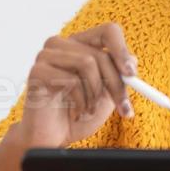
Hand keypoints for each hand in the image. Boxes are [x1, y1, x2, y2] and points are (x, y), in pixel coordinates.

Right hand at [16, 23, 137, 148]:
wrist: (52, 138)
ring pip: (87, 63)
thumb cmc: (78, 113)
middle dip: (116, 85)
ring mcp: (46, 55)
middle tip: (124, 107)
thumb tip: (132, 61)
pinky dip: (80, 101)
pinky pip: (71, 80)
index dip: (122, 51)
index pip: (108, 32)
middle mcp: (62, 44)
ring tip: (89, 110)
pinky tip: (75, 113)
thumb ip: (119, 75)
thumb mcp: (107, 94)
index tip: (131, 74)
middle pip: (100, 54)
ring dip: (95, 94)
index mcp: (80, 44)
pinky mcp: (37, 71)